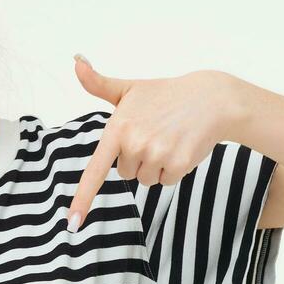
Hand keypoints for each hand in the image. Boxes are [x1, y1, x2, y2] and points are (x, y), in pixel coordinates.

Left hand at [66, 55, 240, 230]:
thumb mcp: (129, 88)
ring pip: (145, 180)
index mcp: (118, 128)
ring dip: (155, 166)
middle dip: (137, 159)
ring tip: (168, 139)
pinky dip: (172, 170)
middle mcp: (135, 143)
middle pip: (125, 173)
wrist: (210, 99)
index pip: (95, 170)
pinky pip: (165, 182)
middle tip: (154, 134)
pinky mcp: (178, 165)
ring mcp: (157, 155)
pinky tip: (181, 147)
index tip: (72, 222)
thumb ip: (98, 83)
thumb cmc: (165, 95)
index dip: (82, 198)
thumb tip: (76, 61)